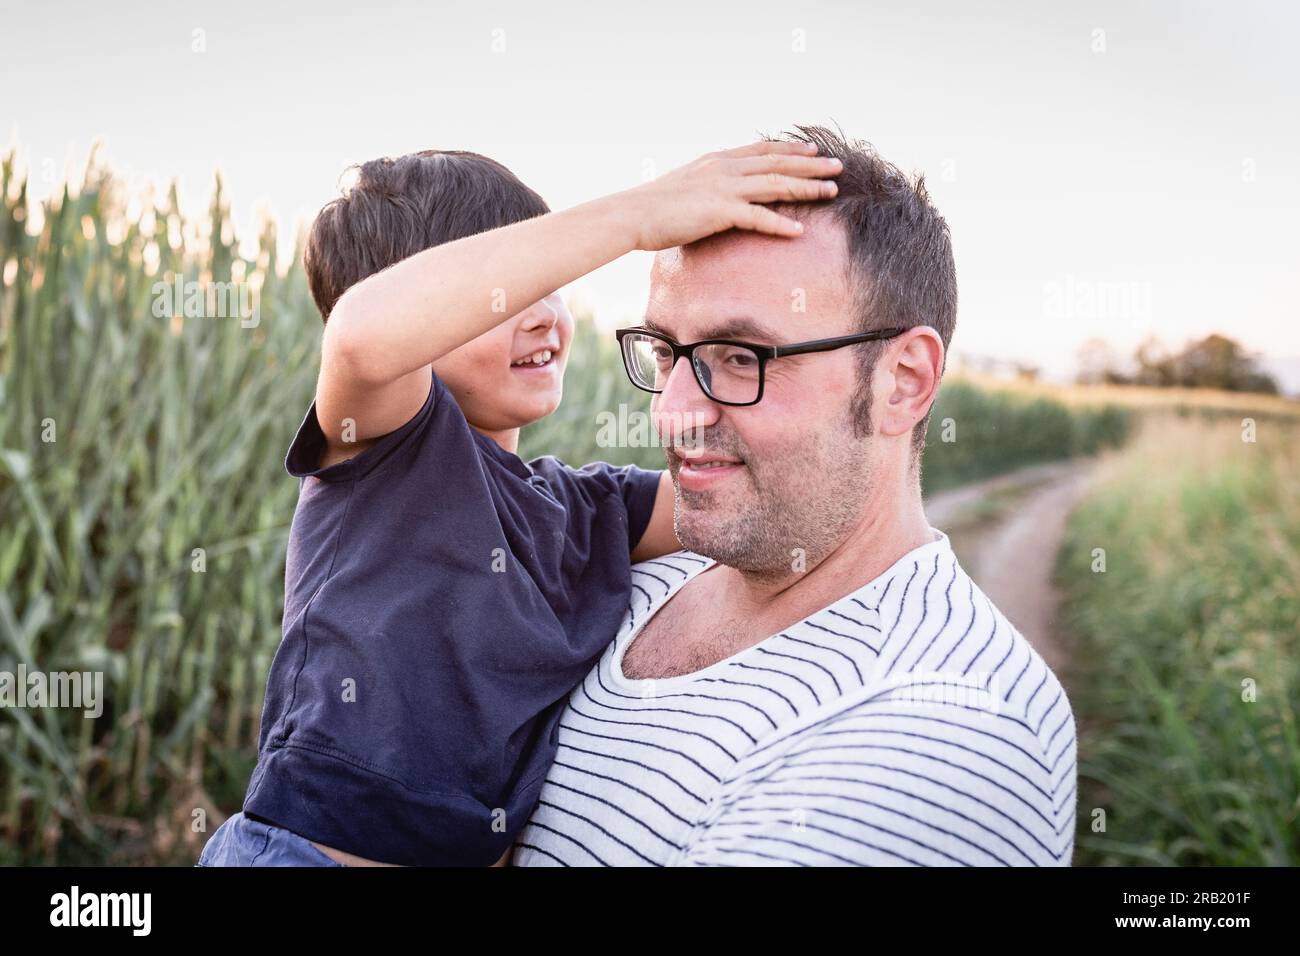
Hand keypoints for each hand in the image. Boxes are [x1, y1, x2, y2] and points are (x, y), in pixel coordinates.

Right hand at [623, 141, 841, 250]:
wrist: (632, 214)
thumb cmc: (653, 206)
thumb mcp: (686, 185)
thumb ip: (708, 183)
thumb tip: (718, 194)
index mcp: (718, 160)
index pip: (763, 150)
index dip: (791, 149)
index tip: (814, 149)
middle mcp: (725, 168)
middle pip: (778, 163)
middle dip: (811, 165)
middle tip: (838, 167)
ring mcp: (723, 188)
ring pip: (775, 184)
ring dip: (807, 188)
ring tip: (832, 192)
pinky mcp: (719, 211)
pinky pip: (758, 217)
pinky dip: (780, 223)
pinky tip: (799, 230)